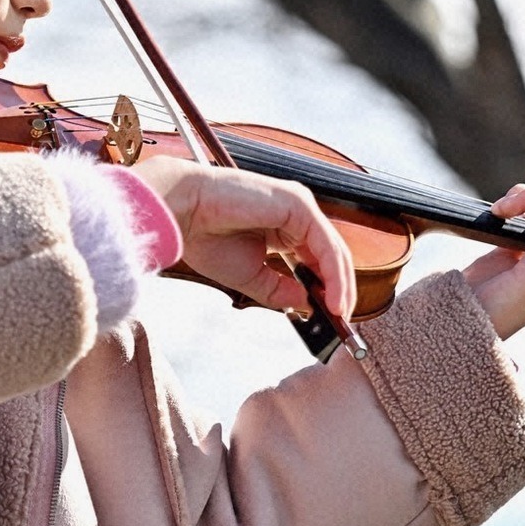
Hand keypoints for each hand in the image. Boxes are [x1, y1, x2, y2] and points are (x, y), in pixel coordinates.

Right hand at [130, 156, 355, 320]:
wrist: (184, 214)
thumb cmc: (207, 237)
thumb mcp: (252, 276)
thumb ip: (281, 290)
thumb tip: (309, 304)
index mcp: (285, 227)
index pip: (318, 259)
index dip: (328, 288)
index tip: (332, 317)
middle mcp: (297, 214)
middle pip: (331, 254)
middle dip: (339, 289)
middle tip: (341, 321)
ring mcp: (300, 206)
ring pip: (333, 250)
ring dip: (340, 285)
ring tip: (338, 315)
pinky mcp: (298, 204)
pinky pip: (325, 243)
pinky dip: (333, 273)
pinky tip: (331, 298)